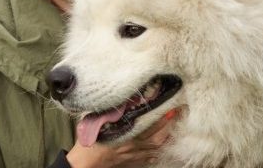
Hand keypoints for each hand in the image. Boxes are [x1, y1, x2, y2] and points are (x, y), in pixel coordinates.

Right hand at [65, 108, 179, 167]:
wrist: (84, 165)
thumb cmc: (88, 143)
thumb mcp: (94, 122)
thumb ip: (109, 112)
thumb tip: (121, 101)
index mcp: (125, 135)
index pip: (148, 123)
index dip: (160, 114)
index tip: (169, 104)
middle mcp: (132, 145)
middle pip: (157, 136)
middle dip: (169, 123)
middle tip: (177, 111)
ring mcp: (133, 155)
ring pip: (156, 145)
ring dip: (166, 134)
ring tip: (173, 124)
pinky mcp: (132, 161)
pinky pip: (150, 155)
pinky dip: (157, 148)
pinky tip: (162, 144)